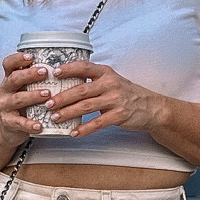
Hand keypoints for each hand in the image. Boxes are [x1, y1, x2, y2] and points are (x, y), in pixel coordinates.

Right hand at [0, 50, 52, 139]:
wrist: (8, 127)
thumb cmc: (23, 104)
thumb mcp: (25, 89)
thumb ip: (37, 80)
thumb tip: (63, 68)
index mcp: (10, 79)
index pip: (9, 64)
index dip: (18, 59)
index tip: (31, 57)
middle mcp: (6, 90)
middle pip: (14, 78)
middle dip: (30, 74)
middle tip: (45, 72)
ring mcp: (5, 106)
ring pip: (18, 99)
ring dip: (33, 96)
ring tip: (48, 95)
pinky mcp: (8, 122)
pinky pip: (19, 122)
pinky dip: (29, 124)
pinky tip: (39, 125)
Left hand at [38, 60, 162, 137]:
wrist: (151, 107)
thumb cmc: (127, 94)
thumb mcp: (111, 81)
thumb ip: (93, 81)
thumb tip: (66, 85)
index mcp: (106, 73)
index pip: (84, 67)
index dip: (68, 69)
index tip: (54, 73)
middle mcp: (110, 84)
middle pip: (81, 89)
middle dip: (62, 97)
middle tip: (48, 102)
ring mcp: (115, 100)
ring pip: (86, 106)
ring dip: (68, 112)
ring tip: (55, 117)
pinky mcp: (119, 116)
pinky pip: (97, 123)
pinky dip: (84, 129)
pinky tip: (73, 132)